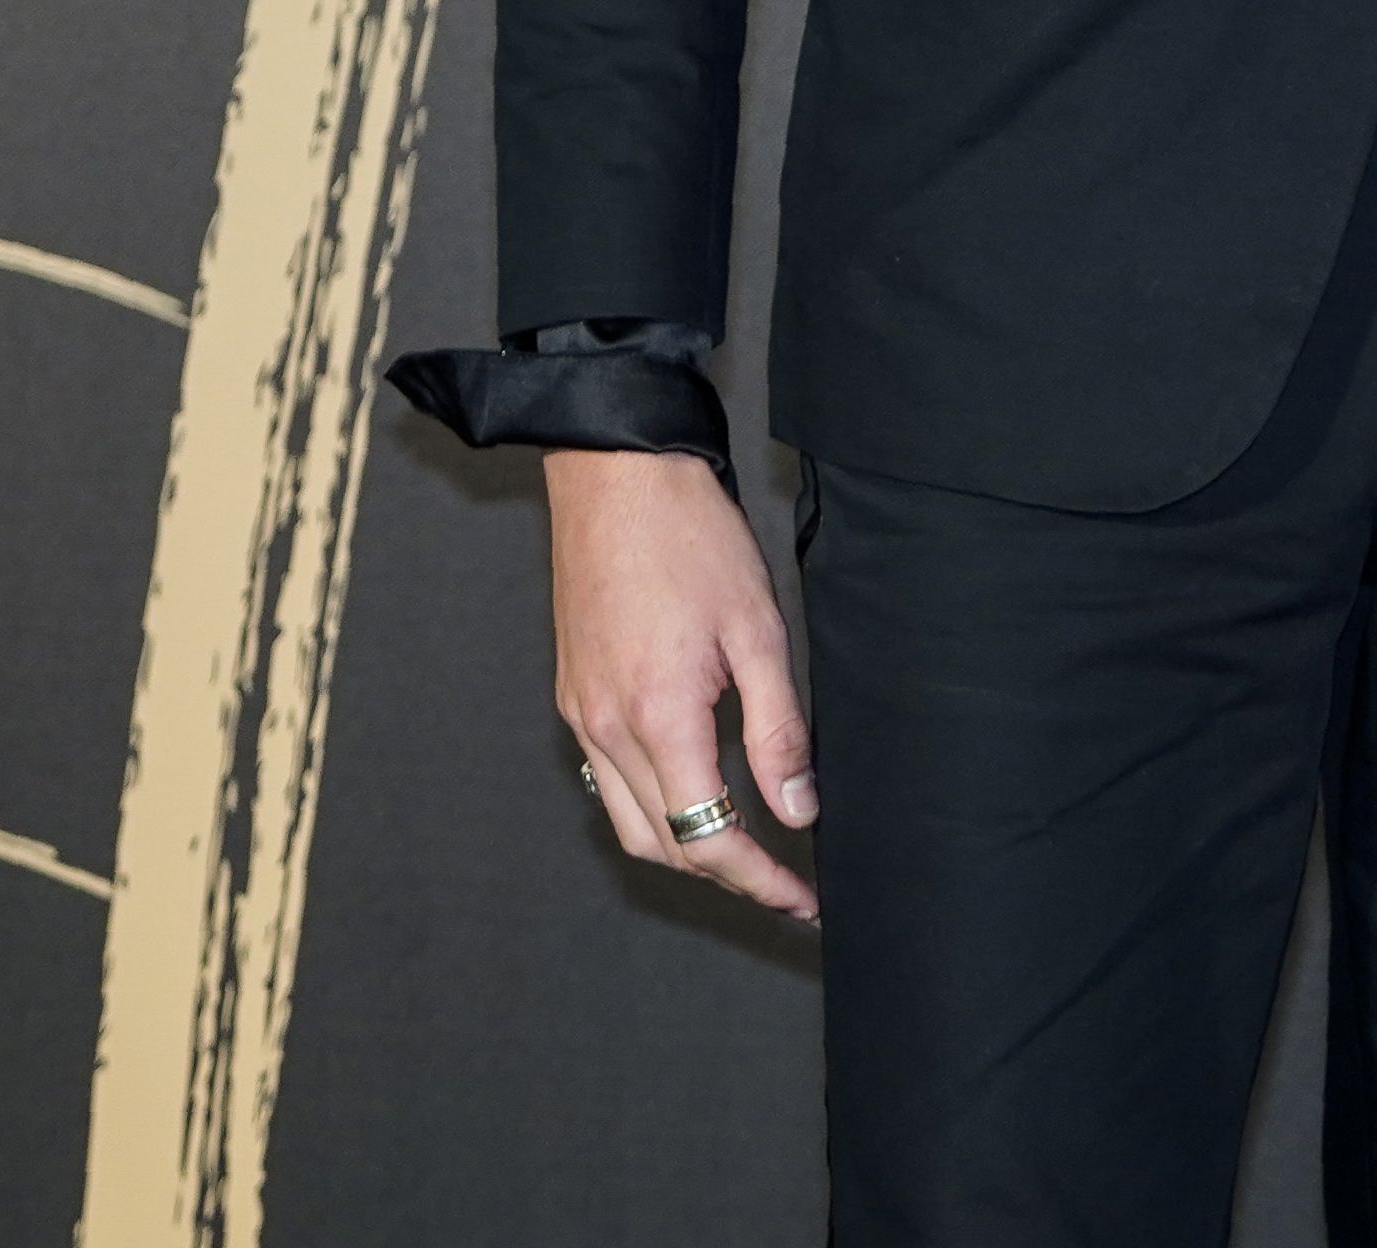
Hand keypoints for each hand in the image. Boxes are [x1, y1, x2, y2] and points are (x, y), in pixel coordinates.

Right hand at [545, 448, 818, 921]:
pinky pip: (609, 781)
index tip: (803, 900)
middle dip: (727, 877)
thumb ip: (777, 730)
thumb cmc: (690, 539)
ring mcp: (580, 714)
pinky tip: (697, 792)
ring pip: (629, 823)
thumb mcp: (757, 631)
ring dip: (687, 850)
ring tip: (750, 850)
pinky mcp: (573, 695)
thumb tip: (798, 810)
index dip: (760, 881)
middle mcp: (605, 728)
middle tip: (787, 884)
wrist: (617, 476)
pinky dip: (654, 807)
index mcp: (657, 717)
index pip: (707, 839)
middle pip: (663, 848)